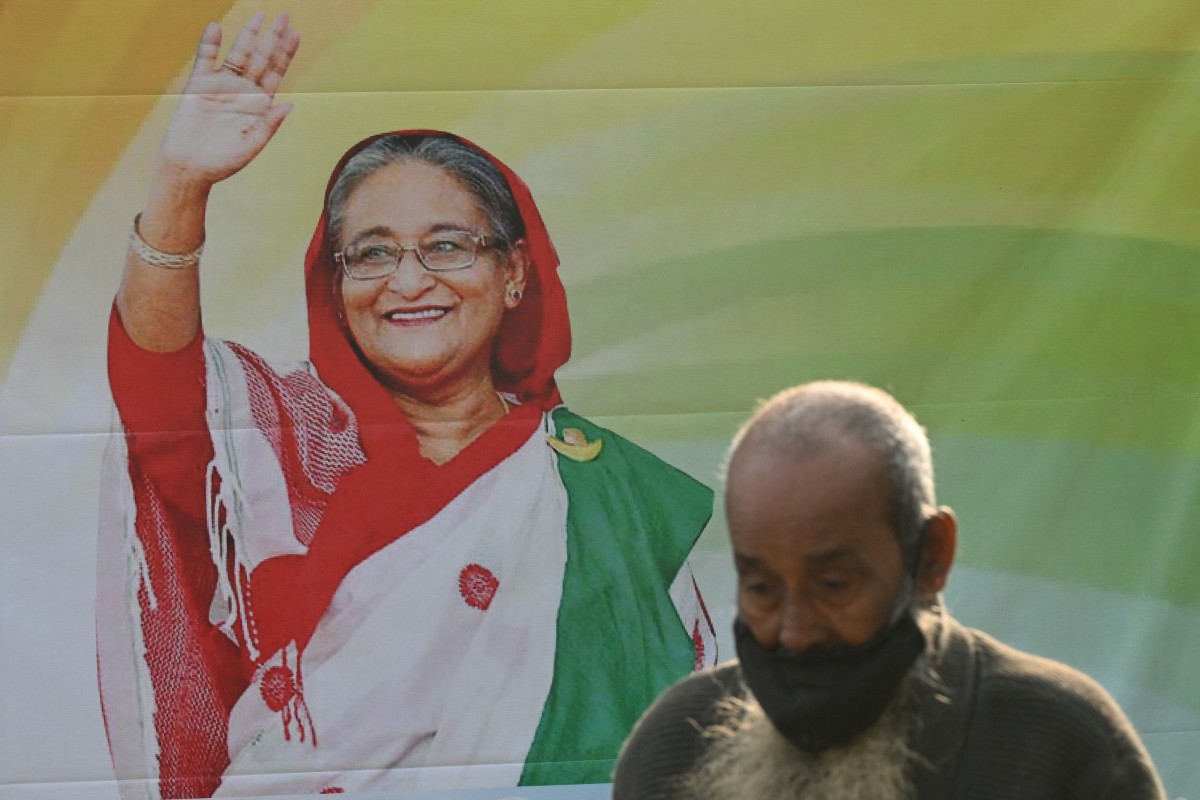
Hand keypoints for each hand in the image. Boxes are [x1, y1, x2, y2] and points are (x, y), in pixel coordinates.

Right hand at [157, 12, 300, 187]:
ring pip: (237, 54)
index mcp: (259, 104)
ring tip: (259, 16)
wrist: (190, 167)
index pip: (276, 73)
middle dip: (272, 38)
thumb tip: (289, 105)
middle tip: (284, 16)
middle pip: (260, 58)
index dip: (285, 54)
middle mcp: (242, 91)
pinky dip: (210, 44)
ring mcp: (221, 85)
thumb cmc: (223, 162)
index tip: (295, 34)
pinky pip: (204, 59)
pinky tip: (216, 28)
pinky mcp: (198, 85)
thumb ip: (270, 125)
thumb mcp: (252, 145)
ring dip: (247, 35)